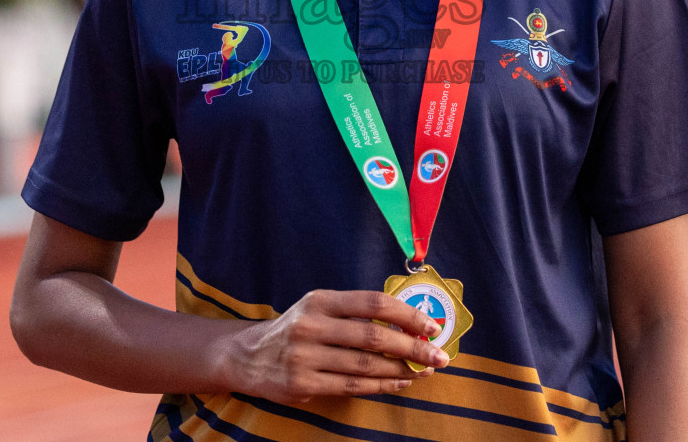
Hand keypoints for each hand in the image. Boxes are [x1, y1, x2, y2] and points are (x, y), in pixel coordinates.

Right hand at [221, 288, 449, 402]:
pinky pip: (353, 386)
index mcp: (319, 300)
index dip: (407, 314)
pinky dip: (383, 386)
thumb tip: (408, 322)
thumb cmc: (295, 330)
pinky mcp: (303, 384)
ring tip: (425, 370)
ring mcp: (306, 357)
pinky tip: (401, 382)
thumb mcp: (317, 309)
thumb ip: (354, 312)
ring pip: (367, 365)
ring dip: (402, 369)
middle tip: (439, 355)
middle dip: (413, 347)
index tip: (432, 326)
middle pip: (374, 336)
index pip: (373, 303)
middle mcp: (311, 326)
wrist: (248, 356)